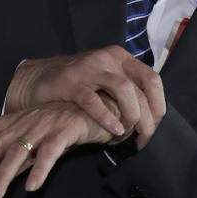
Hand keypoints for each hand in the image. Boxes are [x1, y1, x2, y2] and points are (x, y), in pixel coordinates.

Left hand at [0, 101, 116, 197]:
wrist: (98, 107)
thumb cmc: (60, 126)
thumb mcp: (31, 141)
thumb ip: (10, 160)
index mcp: (11, 123)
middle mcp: (22, 123)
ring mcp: (43, 126)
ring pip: (18, 153)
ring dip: (3, 177)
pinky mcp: (64, 132)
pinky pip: (50, 153)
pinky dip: (40, 170)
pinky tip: (32, 188)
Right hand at [5, 46, 164, 138]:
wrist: (37, 79)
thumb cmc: (76, 86)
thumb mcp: (105, 81)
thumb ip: (126, 92)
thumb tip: (152, 117)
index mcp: (120, 58)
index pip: (152, 79)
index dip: (159, 105)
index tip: (157, 127)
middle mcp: (107, 58)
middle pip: (140, 87)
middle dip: (148, 118)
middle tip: (145, 138)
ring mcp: (89, 68)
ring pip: (123, 89)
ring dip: (132, 114)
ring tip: (129, 134)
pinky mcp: (70, 81)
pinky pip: (94, 100)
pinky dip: (107, 117)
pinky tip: (114, 131)